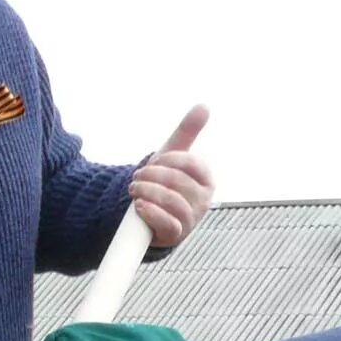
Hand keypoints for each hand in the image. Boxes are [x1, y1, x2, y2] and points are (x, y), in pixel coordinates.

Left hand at [130, 103, 212, 248]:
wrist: (149, 211)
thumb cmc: (164, 181)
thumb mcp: (174, 154)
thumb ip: (188, 131)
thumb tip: (204, 106)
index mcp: (206, 178)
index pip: (190, 163)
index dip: (167, 161)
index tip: (153, 162)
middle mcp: (203, 199)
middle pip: (178, 182)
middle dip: (151, 177)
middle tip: (136, 177)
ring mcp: (191, 219)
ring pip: (172, 202)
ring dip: (147, 192)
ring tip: (134, 190)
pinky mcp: (177, 235)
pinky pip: (169, 224)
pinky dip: (152, 213)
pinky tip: (139, 206)